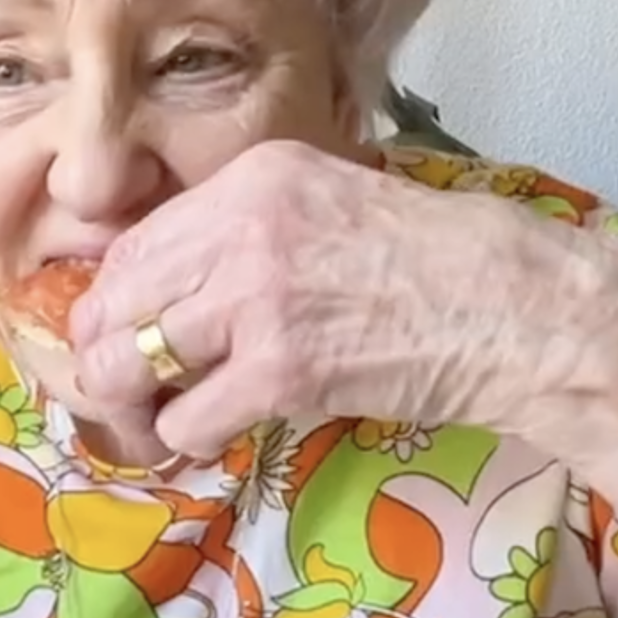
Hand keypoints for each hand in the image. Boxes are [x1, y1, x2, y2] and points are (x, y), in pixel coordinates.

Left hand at [69, 140, 617, 459]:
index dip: (110, 306)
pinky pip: (185, 418)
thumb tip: (167, 289)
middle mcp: (239, 227)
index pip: (129, 248)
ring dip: (134, 408)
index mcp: (250, 179)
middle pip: (111, 305)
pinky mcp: (281, 369)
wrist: (513, 307)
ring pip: (128, 365)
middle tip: (127, 394)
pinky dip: (189, 438)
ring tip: (160, 422)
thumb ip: (243, 233)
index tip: (119, 338)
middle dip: (104, 361)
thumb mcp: (326, 206)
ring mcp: (256, 297)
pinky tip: (218, 434)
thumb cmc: (431, 263)